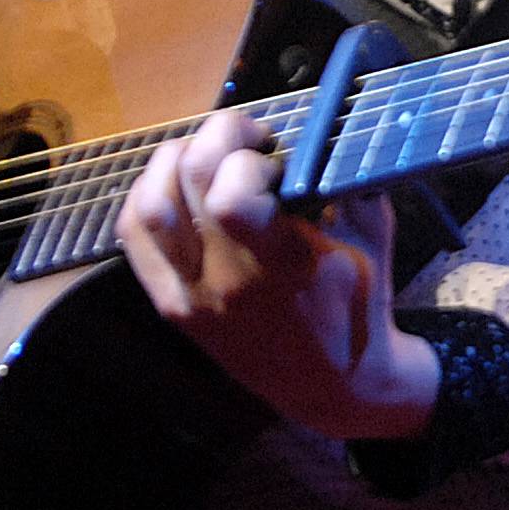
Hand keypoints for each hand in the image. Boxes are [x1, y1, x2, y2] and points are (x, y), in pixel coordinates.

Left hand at [119, 105, 436, 438]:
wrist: (335, 382)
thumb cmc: (359, 302)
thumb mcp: (373, 234)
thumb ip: (344, 179)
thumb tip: (320, 128)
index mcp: (281, 265)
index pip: (231, 193)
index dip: (247, 155)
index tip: (273, 153)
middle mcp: (225, 280)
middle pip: (188, 181)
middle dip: (216, 137)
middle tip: (244, 136)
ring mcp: (191, 295)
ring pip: (149, 206)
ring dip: (174, 161)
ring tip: (206, 154)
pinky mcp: (172, 306)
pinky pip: (135, 239)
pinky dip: (147, 197)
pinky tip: (175, 185)